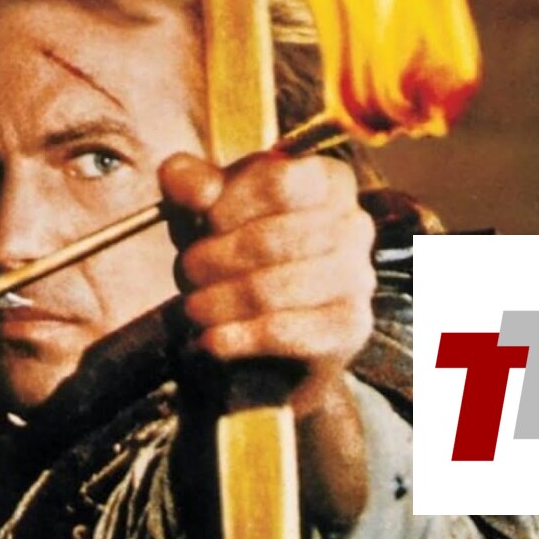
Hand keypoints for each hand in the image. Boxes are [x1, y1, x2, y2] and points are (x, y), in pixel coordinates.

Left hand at [158, 151, 374, 527]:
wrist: (248, 366)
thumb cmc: (224, 282)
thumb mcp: (198, 230)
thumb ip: (190, 193)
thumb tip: (182, 175)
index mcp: (324, 188)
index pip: (290, 171)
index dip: (236, 197)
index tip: (198, 221)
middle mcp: (353, 232)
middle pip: (283, 230)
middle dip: (218, 256)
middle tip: (185, 280)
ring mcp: (356, 286)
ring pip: (286, 280)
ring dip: (222, 300)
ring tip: (192, 316)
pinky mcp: (345, 338)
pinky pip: (294, 330)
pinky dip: (241, 337)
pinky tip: (210, 345)